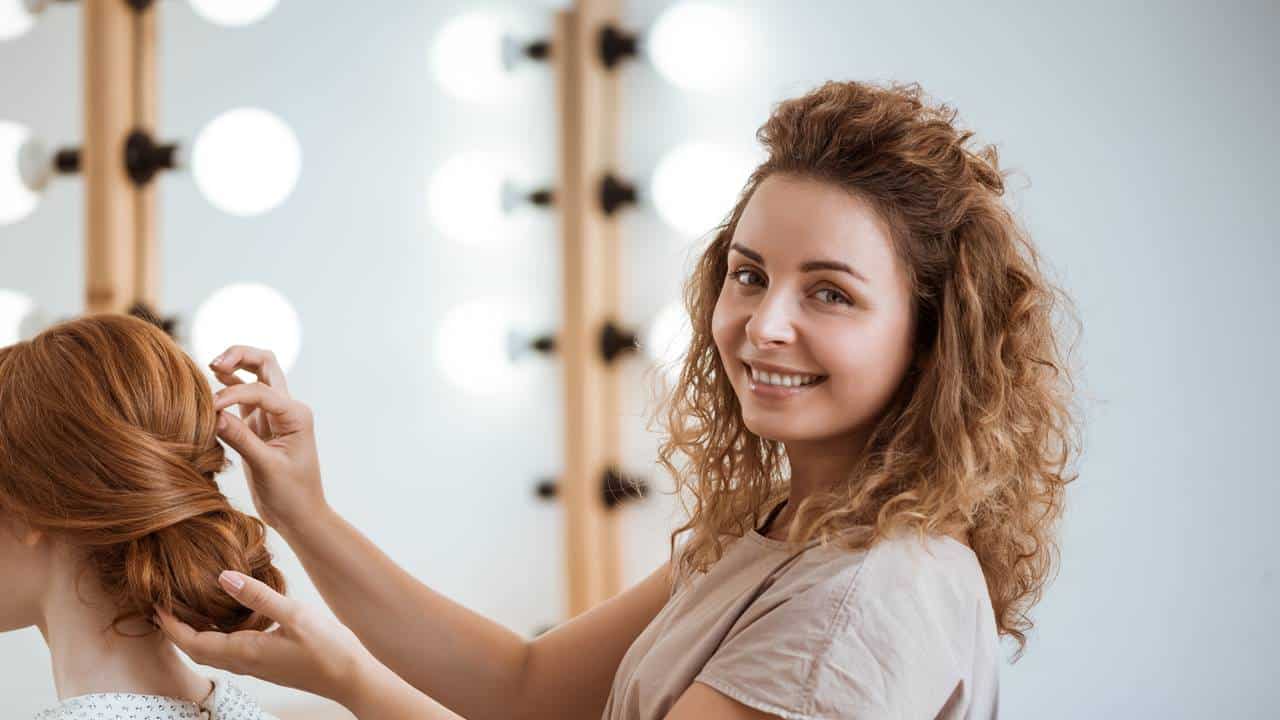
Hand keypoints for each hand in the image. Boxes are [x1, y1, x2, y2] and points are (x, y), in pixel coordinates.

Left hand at [155, 571, 374, 708]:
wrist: (351, 679)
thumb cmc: (328, 649)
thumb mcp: (295, 616)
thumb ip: (258, 596)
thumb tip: (221, 577)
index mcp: (244, 651)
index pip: (191, 641)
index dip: (170, 624)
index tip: (155, 602)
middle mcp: (244, 662)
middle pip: (196, 649)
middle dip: (175, 630)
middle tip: (164, 604)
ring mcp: (256, 665)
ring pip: (211, 652)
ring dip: (194, 634)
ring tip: (188, 608)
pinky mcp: (267, 663)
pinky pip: (229, 651)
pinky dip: (215, 636)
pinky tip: (226, 618)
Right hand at [208, 346, 324, 532]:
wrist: (300, 515)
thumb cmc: (291, 494)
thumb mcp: (266, 468)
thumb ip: (241, 439)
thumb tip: (212, 414)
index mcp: (296, 415)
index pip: (260, 390)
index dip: (232, 394)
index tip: (209, 410)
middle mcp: (287, 409)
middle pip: (266, 365)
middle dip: (241, 356)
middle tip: (213, 362)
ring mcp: (273, 415)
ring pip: (254, 377)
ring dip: (234, 367)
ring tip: (209, 367)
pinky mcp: (259, 426)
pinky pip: (243, 398)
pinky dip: (228, 389)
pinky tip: (210, 385)